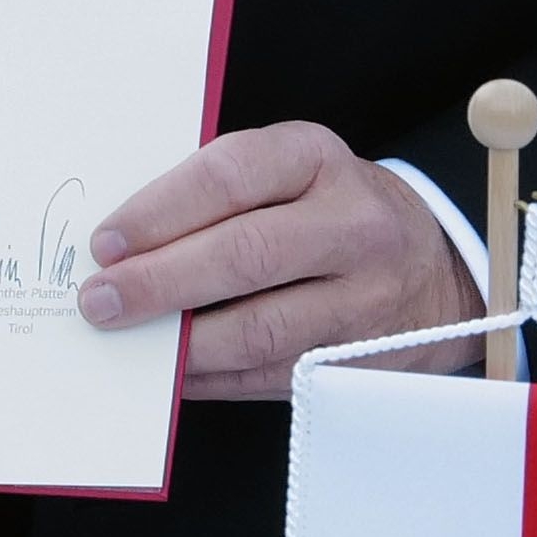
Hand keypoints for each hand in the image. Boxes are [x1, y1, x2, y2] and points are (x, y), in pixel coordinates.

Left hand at [76, 119, 484, 394]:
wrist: (436, 271)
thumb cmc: (329, 210)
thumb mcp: (288, 173)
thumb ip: (217, 196)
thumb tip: (122, 247)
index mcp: (318, 159)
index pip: (229, 175)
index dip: (159, 211)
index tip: (105, 244)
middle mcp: (353, 226)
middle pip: (245, 256)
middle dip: (159, 282)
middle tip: (100, 301)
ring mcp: (366, 299)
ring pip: (260, 328)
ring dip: (181, 343)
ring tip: (128, 340)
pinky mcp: (362, 358)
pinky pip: (274, 375)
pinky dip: (213, 377)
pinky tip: (171, 373)